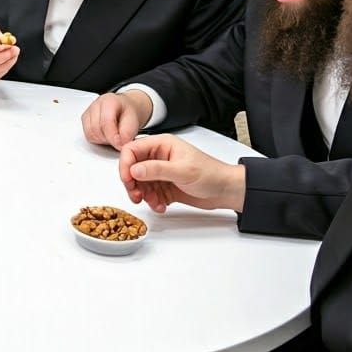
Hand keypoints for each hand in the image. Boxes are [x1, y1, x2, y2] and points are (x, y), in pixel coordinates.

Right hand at [82, 90, 152, 149]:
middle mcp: (96, 104)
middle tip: (119, 140)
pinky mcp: (85, 119)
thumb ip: (128, 133)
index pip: (106, 121)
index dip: (113, 136)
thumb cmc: (128, 114)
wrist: (125, 109)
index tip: (120, 144)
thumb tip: (120, 144)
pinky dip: (97, 139)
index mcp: (109, 101)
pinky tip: (106, 135)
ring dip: (102, 140)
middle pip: (96, 128)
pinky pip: (88, 135)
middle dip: (108, 139)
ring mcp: (89, 111)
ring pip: (90, 133)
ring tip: (113, 137)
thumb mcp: (134, 122)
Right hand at [118, 135, 245, 213]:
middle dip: (132, 183)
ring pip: (139, 183)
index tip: (127, 180)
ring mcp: (161, 173)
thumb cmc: (210, 174)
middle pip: (132, 168)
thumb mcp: (182, 171)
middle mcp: (158, 157)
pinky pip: (150, 194)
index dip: (126, 164)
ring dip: (143, 195)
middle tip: (136, 195)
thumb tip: (134, 169)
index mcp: (162, 145)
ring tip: (153, 202)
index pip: (132, 150)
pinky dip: (152, 202)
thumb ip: (156, 169)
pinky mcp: (165, 187)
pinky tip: (161, 206)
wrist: (226, 191)